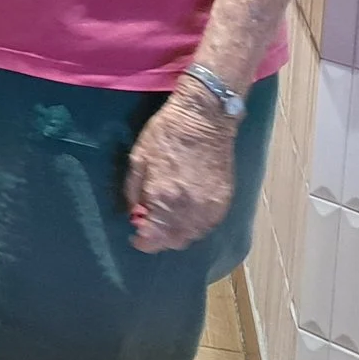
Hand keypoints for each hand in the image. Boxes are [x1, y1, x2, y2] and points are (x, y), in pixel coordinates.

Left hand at [126, 82, 238, 252]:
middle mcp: (189, 207)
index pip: (153, 237)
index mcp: (163, 197)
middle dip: (159, 239)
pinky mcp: (224, 200)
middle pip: (174, 241)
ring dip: (177, 234)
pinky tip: (186, 216)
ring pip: (193, 236)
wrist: (205, 118)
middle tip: (149, 227)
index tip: (136, 235)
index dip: (143, 241)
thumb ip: (134, 192)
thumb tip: (134, 214)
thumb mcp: (138, 158)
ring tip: (166, 221)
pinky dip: (195, 226)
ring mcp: (210, 205)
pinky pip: (208, 225)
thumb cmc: (167, 134)